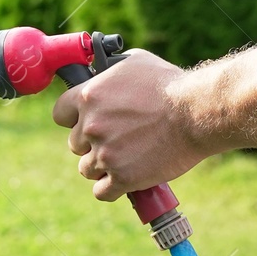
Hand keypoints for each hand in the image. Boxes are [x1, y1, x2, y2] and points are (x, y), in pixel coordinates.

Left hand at [51, 51, 206, 200]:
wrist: (196, 113)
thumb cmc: (170, 85)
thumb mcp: (135, 63)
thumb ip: (110, 72)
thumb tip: (102, 72)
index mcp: (88, 97)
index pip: (60, 115)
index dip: (73, 120)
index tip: (86, 123)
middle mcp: (91, 125)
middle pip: (75, 145)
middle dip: (93, 144)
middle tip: (117, 140)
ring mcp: (105, 153)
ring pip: (87, 169)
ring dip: (103, 167)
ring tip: (125, 159)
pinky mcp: (122, 177)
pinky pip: (102, 192)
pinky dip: (112, 188)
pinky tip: (124, 181)